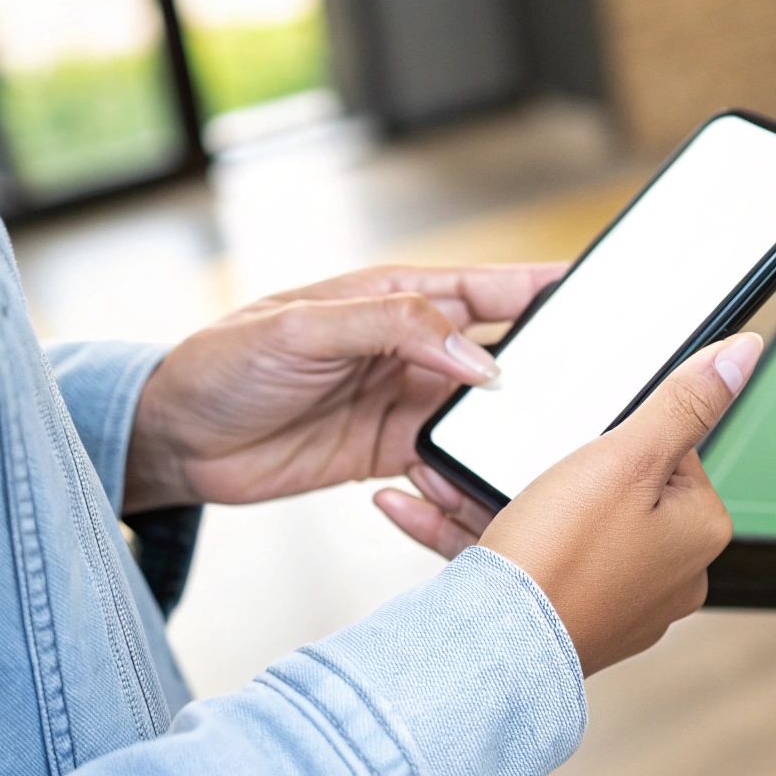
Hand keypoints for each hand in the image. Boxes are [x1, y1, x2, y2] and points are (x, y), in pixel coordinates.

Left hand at [123, 264, 563, 512]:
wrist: (174, 440)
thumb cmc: (223, 362)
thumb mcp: (304, 327)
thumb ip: (394, 329)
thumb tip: (477, 356)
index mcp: (398, 298)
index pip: (491, 288)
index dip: (546, 289)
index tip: (600, 295)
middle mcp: (411, 348)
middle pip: (501, 354)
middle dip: (548, 368)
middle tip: (595, 388)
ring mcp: (404, 402)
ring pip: (483, 415)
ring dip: (507, 431)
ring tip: (541, 448)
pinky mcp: (390, 453)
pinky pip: (448, 463)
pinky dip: (464, 476)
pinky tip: (475, 486)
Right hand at [398, 332, 762, 675]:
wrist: (491, 650)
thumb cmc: (563, 559)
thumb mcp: (627, 457)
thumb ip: (684, 403)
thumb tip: (743, 354)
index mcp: (698, 533)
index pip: (669, 453)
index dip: (617, 435)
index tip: (579, 437)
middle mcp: (668, 575)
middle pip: (610, 486)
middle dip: (544, 464)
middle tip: (508, 455)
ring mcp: (616, 601)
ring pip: (557, 523)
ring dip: (496, 493)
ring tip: (447, 469)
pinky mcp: (564, 617)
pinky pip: (523, 559)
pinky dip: (476, 529)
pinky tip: (426, 503)